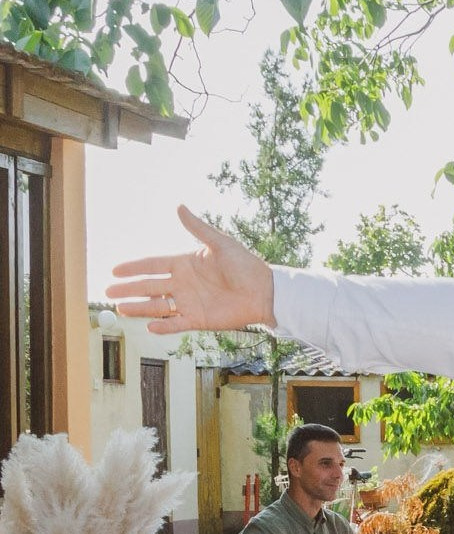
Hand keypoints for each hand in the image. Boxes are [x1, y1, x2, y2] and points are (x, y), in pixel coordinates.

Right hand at [103, 205, 274, 333]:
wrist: (264, 291)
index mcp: (185, 264)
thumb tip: (180, 207)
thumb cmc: (245, 265)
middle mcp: (184, 284)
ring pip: (158, 306)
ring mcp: (190, 302)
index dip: (134, 268)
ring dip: (139, 308)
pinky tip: (149, 326)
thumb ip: (198, 228)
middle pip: (150, 287)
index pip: (153, 265)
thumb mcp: (220, 243)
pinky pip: (176, 323)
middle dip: (129, 289)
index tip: (115, 270)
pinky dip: (163, 326)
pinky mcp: (199, 319)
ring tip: (120, 309)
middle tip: (109, 291)